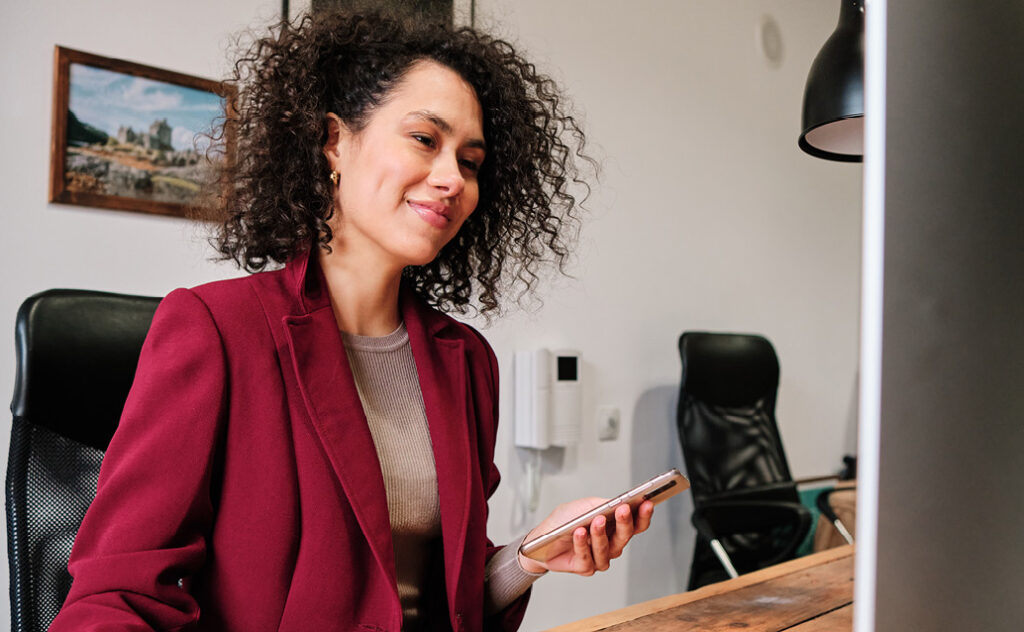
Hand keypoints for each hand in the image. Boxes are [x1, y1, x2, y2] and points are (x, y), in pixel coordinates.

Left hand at [517, 497, 653, 575]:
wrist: (541, 539)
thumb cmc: (564, 521)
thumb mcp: (584, 506)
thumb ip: (602, 505)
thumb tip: (618, 502)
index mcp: (614, 528)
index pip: (636, 524)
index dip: (643, 516)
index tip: (647, 503)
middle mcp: (610, 544)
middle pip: (625, 537)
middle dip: (625, 523)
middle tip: (623, 510)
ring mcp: (599, 558)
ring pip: (607, 550)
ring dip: (601, 534)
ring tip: (596, 521)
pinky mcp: (585, 568)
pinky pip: (587, 558)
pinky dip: (583, 545)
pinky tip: (579, 533)